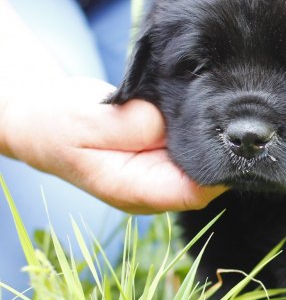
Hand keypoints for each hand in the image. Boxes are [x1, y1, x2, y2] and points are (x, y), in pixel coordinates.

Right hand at [0, 77, 225, 213]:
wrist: (46, 121)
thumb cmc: (61, 122)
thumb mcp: (87, 119)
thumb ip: (128, 127)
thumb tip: (164, 126)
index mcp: (133, 190)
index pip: (193, 193)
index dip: (217, 169)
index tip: (223, 135)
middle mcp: (153, 191)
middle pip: (207, 180)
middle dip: (216, 150)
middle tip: (218, 112)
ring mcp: (161, 176)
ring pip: (204, 163)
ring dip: (206, 137)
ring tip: (202, 106)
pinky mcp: (165, 159)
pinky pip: (193, 149)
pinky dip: (196, 131)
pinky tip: (191, 108)